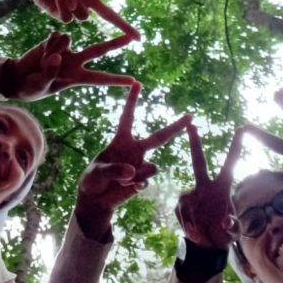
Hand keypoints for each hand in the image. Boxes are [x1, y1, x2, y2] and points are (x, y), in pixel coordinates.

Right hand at [0, 32, 136, 99]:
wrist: (17, 76)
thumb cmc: (32, 87)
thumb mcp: (40, 85)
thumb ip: (49, 72)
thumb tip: (57, 57)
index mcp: (77, 77)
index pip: (100, 78)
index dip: (116, 80)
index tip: (133, 81)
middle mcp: (76, 61)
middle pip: (99, 50)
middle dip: (115, 44)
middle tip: (131, 38)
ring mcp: (66, 49)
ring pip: (68, 39)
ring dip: (53, 49)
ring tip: (41, 62)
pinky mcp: (55, 40)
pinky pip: (55, 36)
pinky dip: (47, 44)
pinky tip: (40, 52)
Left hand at [75, 83, 190, 239]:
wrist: (96, 200)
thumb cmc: (93, 180)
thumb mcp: (97, 173)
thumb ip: (114, 170)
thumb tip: (132, 171)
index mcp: (121, 141)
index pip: (127, 117)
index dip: (132, 100)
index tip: (137, 82)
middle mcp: (134, 150)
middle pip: (159, 137)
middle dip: (175, 127)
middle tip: (190, 116)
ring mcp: (140, 165)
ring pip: (151, 167)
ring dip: (137, 175)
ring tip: (121, 182)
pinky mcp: (142, 180)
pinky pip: (146, 181)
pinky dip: (137, 185)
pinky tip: (129, 188)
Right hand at [174, 124, 243, 249]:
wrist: (205, 245)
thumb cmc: (224, 234)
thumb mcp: (233, 233)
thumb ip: (232, 226)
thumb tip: (225, 220)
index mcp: (223, 187)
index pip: (230, 163)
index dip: (236, 146)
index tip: (241, 128)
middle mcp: (205, 186)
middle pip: (198, 161)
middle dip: (194, 142)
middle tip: (191, 124)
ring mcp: (191, 193)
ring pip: (189, 202)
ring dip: (196, 221)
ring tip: (203, 233)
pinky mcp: (180, 202)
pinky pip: (183, 213)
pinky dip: (189, 225)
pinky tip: (195, 231)